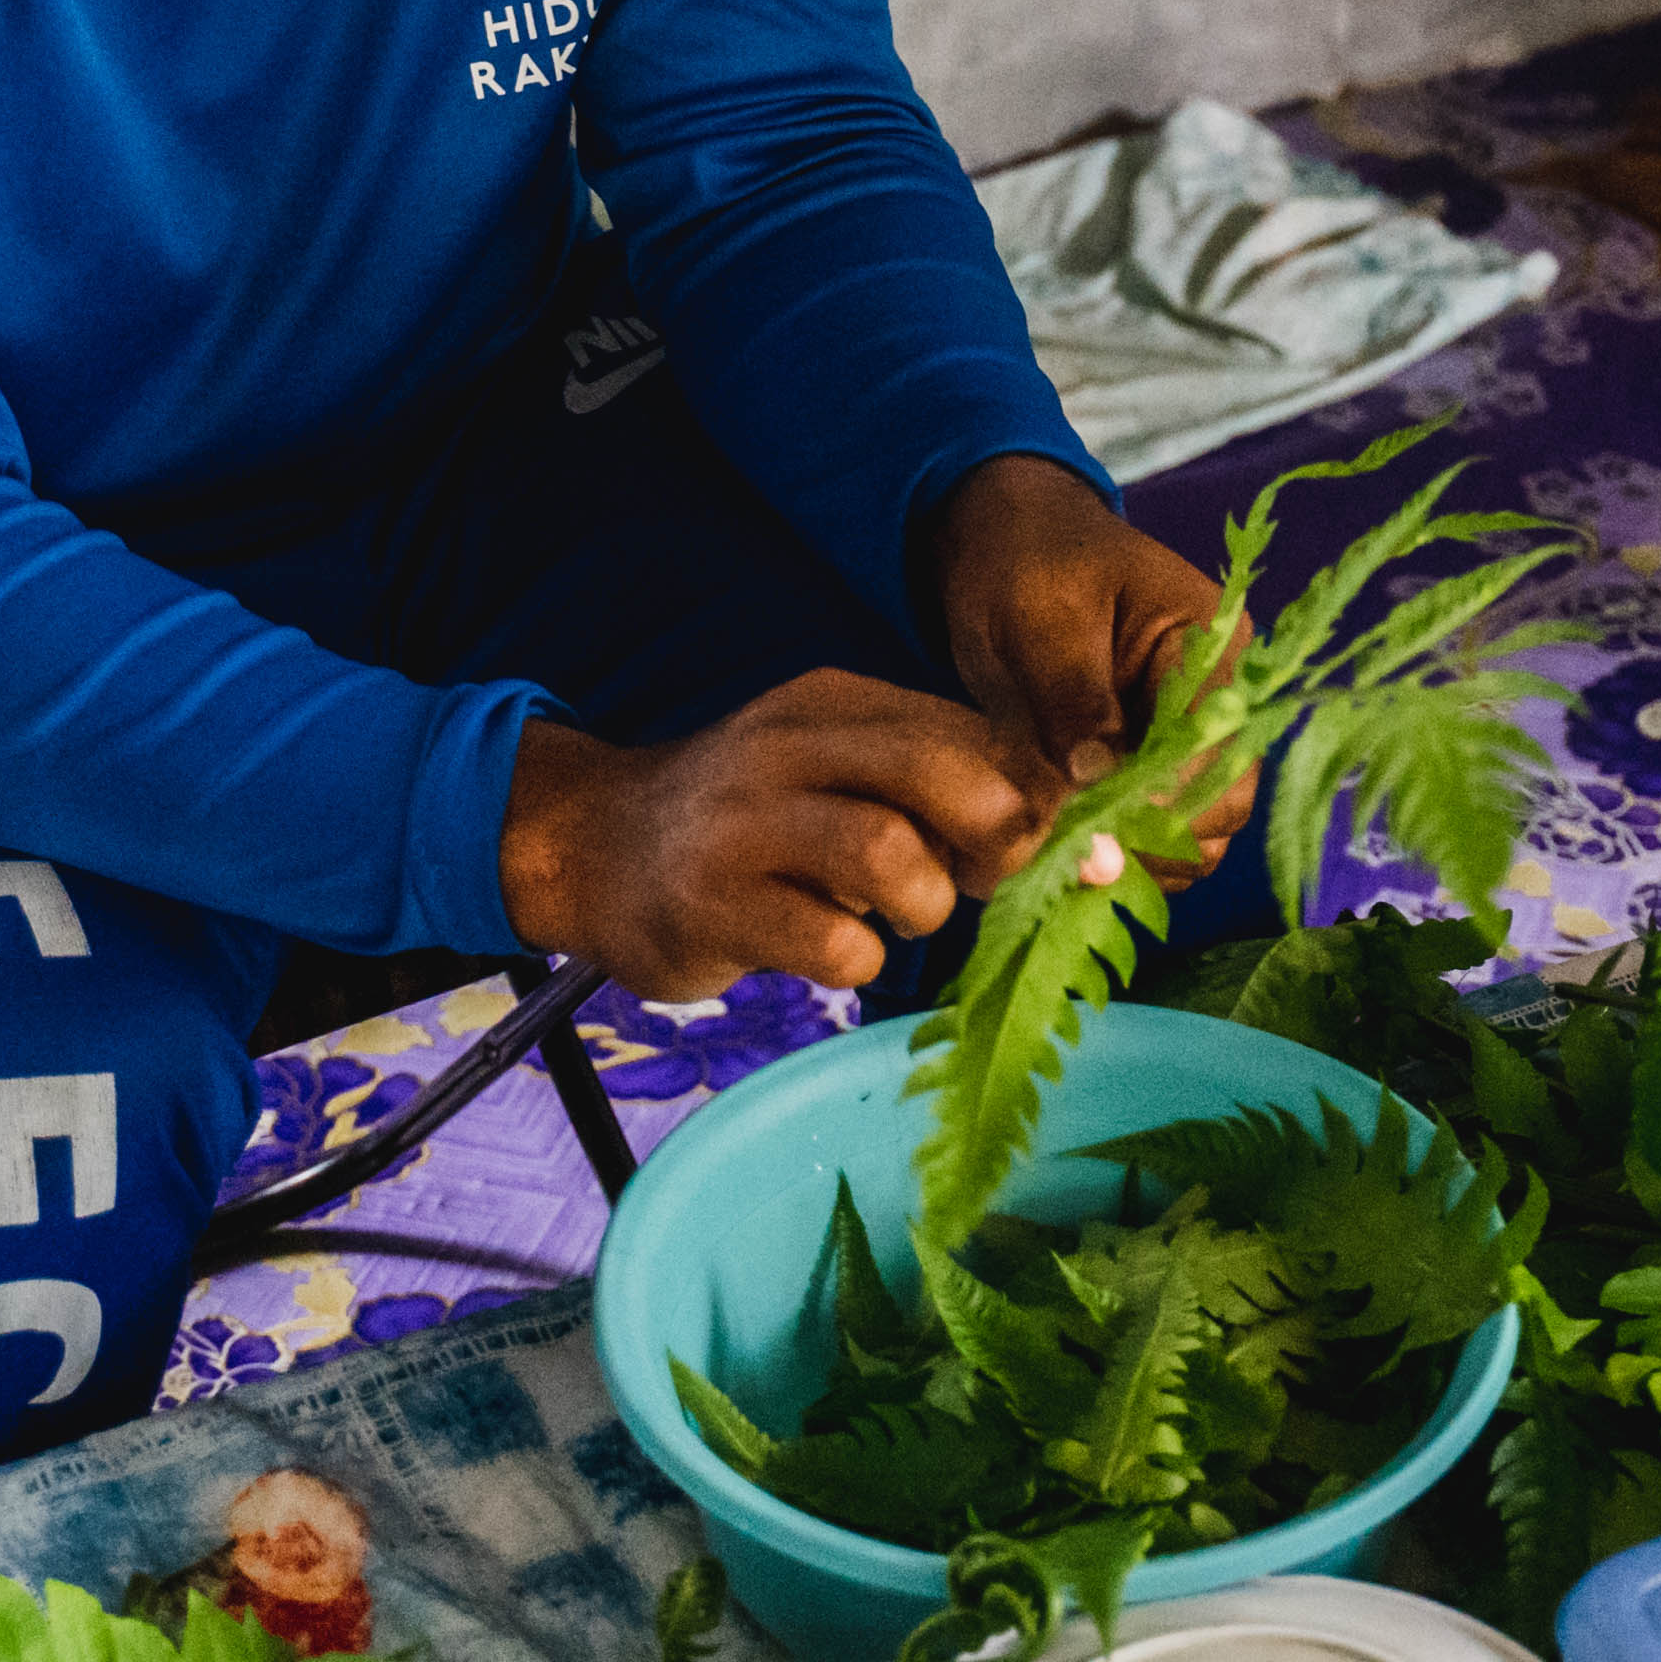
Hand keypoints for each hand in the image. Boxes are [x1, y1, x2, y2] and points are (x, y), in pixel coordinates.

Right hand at [496, 674, 1041, 1000]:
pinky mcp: (712, 904)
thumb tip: (1069, 835)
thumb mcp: (835, 773)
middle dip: (996, 836)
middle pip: (935, 769)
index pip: (967, 731)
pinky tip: (838, 950)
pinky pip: (828, 940)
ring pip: (887, 853)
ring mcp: (744, 824)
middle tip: (994, 883)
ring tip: (901, 918)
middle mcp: (789, 747)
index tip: (1067, 850)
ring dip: (925, 903)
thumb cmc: (749, 822)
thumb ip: (935, 788)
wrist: (591, 846)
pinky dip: (859, 957)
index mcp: (835, 704)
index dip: (1036, 794)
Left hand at [916, 454, 1244, 878]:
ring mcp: (1190, 738)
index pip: (1220, 748)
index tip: (1091, 831)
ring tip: (1060, 850)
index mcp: (1210, 643)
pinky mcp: (1153, 769)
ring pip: (1195, 834)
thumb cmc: (1024, 561)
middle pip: (1221, 804)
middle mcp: (1218, 699)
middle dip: (1151, 839)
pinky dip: (1115, 853)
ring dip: (1133, 856)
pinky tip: (1063, 845)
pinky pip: (1156, 835)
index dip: (1164, 802)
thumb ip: (1074, 705)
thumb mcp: (1041, 619)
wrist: (1000, 544)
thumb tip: (1098, 797)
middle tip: (1071, 851)